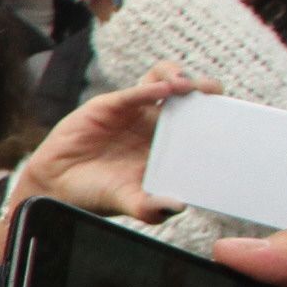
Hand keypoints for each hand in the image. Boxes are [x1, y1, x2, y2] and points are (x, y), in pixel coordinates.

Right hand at [0, 64, 215, 250]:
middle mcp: (156, 126)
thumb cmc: (96, 194)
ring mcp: (135, 112)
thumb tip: (178, 206)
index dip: (218, 117)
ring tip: (188, 88)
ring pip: (166, 81)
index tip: (231, 121)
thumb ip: (150, 207)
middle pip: (192, 97)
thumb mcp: (129, 202)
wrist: (55, 186)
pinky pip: (135, 91)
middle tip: (214, 98)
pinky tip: (162, 91)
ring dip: (182, 79)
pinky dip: (150, 87)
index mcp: (169, 147)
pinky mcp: (110, 105)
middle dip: (208, 92)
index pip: (203, 124)